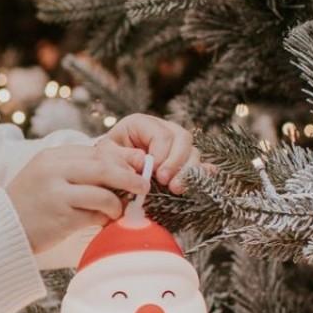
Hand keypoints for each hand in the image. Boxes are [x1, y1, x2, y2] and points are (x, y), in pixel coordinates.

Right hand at [6, 141, 153, 254]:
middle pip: (104, 167)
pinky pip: (95, 214)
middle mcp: (54, 170)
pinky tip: (104, 222)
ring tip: (119, 211)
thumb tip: (120, 168)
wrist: (1, 231)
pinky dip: (105, 218)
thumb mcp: (48, 178)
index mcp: (51, 157)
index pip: (96, 152)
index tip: (137, 167)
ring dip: (118, 203)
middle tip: (144, 186)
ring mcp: (57, 193)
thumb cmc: (29, 205)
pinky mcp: (61, 217)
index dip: (121, 159)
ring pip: (103, 192)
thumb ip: (78, 170)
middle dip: (129, 177)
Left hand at [95, 113, 214, 193]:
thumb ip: (122, 157)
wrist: (108, 167)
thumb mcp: (106, 155)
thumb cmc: (106, 158)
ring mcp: (175, 144)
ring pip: (192, 151)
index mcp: (142, 123)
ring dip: (188, 171)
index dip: (162, 154)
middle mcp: (163, 129)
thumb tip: (143, 163)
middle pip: (182, 138)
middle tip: (167, 182)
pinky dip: (202, 172)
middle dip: (177, 162)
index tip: (155, 173)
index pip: (161, 134)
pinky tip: (205, 178)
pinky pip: (198, 163)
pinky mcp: (182, 160)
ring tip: (176, 189)